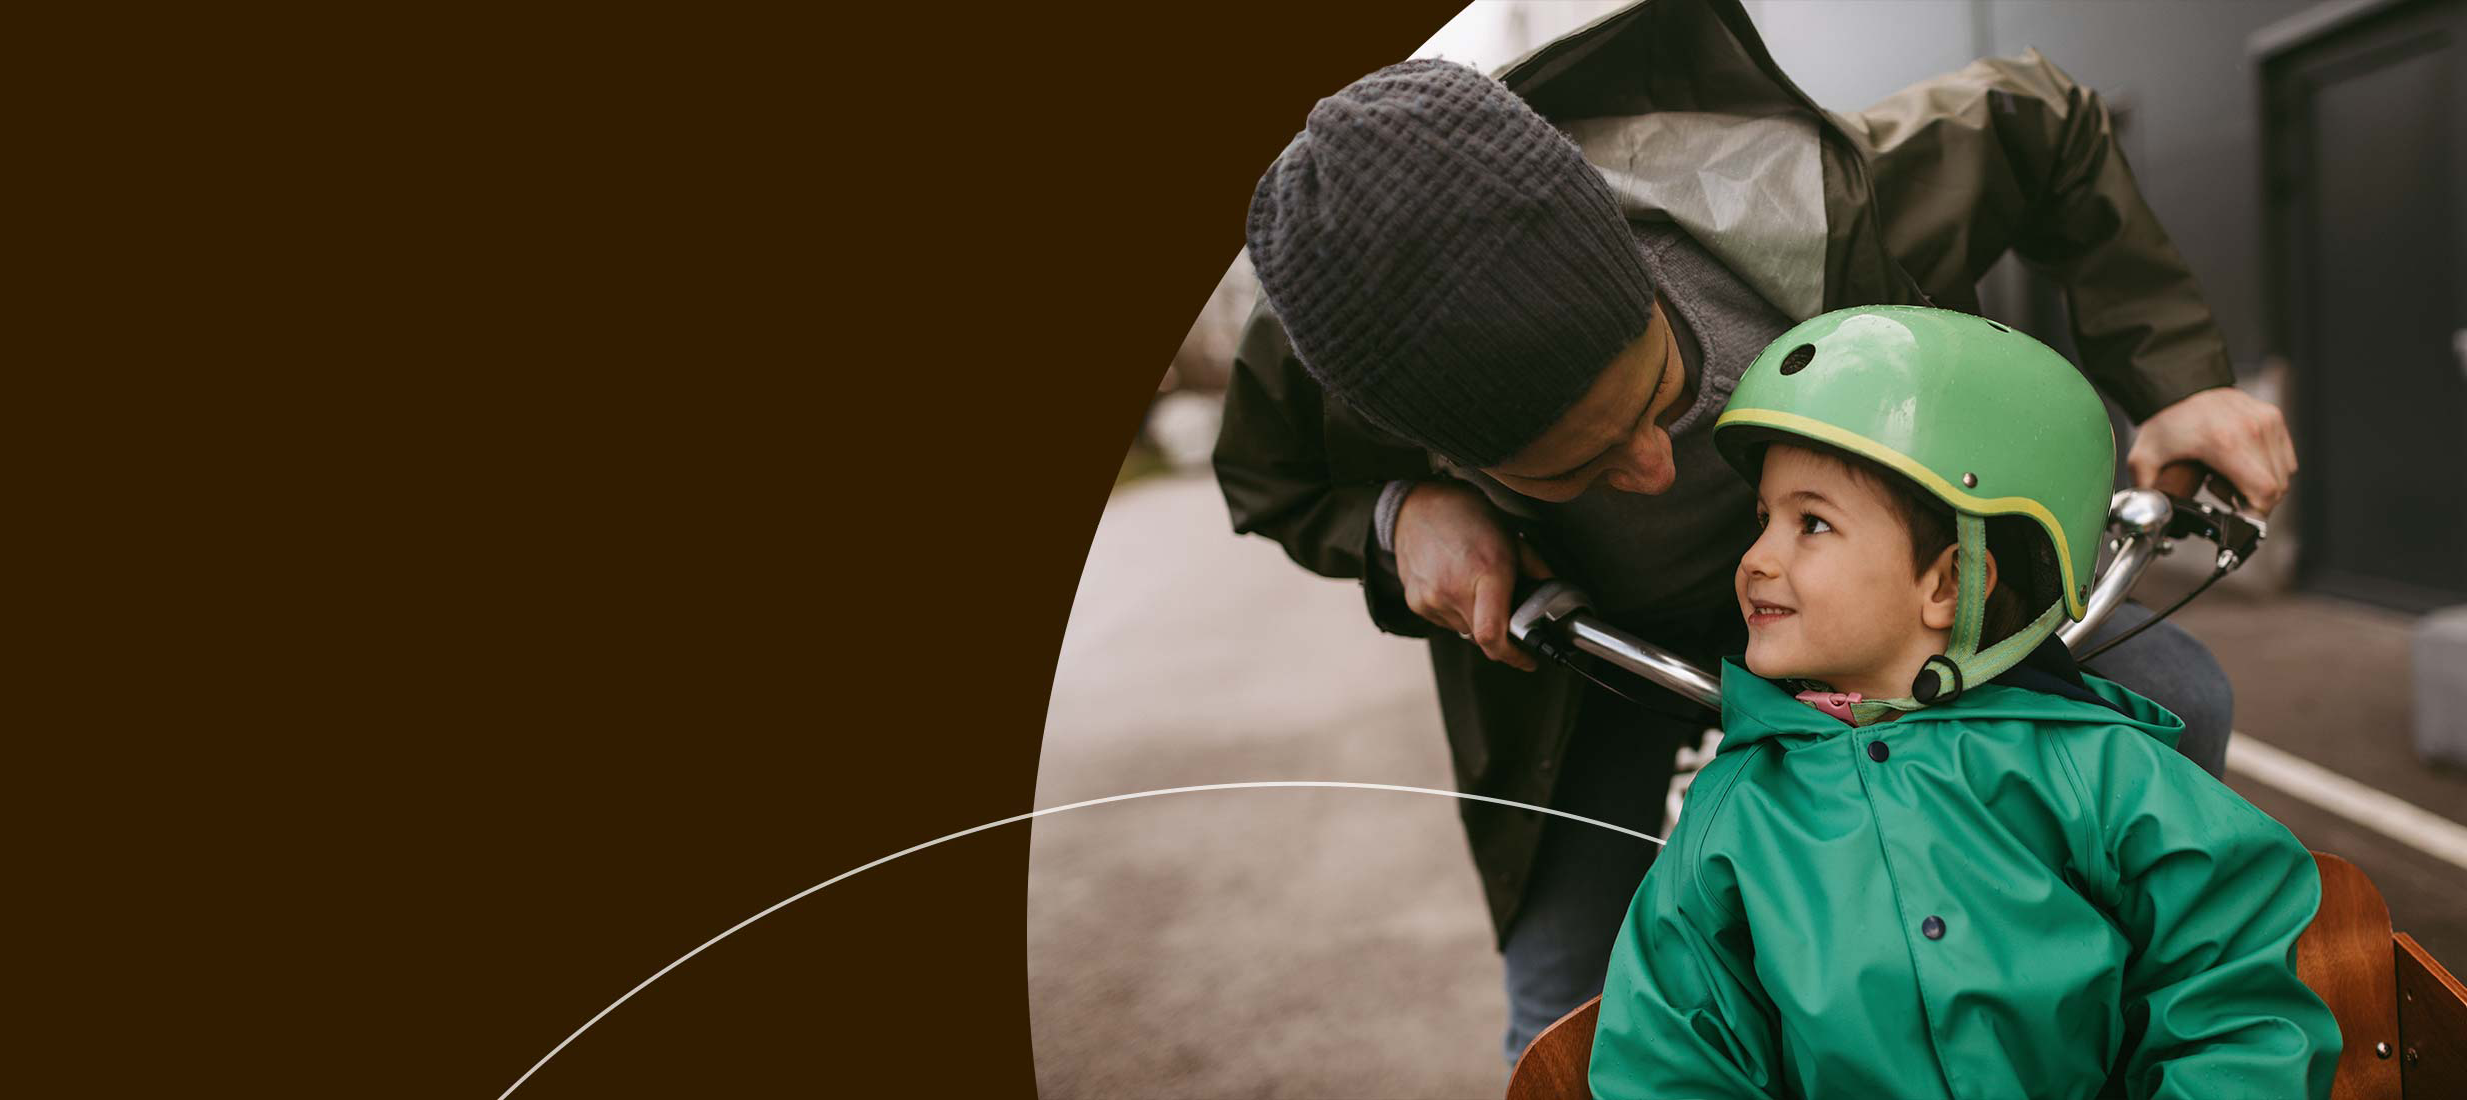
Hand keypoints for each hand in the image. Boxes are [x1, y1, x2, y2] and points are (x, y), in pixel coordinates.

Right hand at [1393, 482, 1551, 670]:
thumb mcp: (1512, 539)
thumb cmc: (1467, 518)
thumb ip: (1536, 573)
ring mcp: (1431, 598)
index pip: (1493, 635)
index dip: (1513, 655)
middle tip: (1501, 605)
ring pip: (1464, 631)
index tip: (1527, 658)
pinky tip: (1454, 585)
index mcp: (1486, 572)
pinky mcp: (1416, 602)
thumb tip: (1550, 598)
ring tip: (1473, 586)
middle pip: (1482, 637)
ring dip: (1475, 619)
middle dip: (1498, 630)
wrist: (1419, 507)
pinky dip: (1455, 612)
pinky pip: (1445, 622)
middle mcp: (1454, 589)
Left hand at [2126, 387, 2296, 514]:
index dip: (2254, 514)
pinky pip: (2284, 457)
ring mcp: (2267, 422)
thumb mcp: (2145, 459)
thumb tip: (2149, 517)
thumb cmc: (2164, 420)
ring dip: (2261, 485)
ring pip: (2283, 474)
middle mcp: (2253, 431)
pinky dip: (2268, 469)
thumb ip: (2147, 493)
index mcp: (2225, 443)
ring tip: (2229, 477)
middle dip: (2253, 502)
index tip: (2236, 518)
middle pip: (2276, 487)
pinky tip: (2241, 464)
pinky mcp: (2273, 417)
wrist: (2178, 383)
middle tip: (2224, 493)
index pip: (2264, 491)